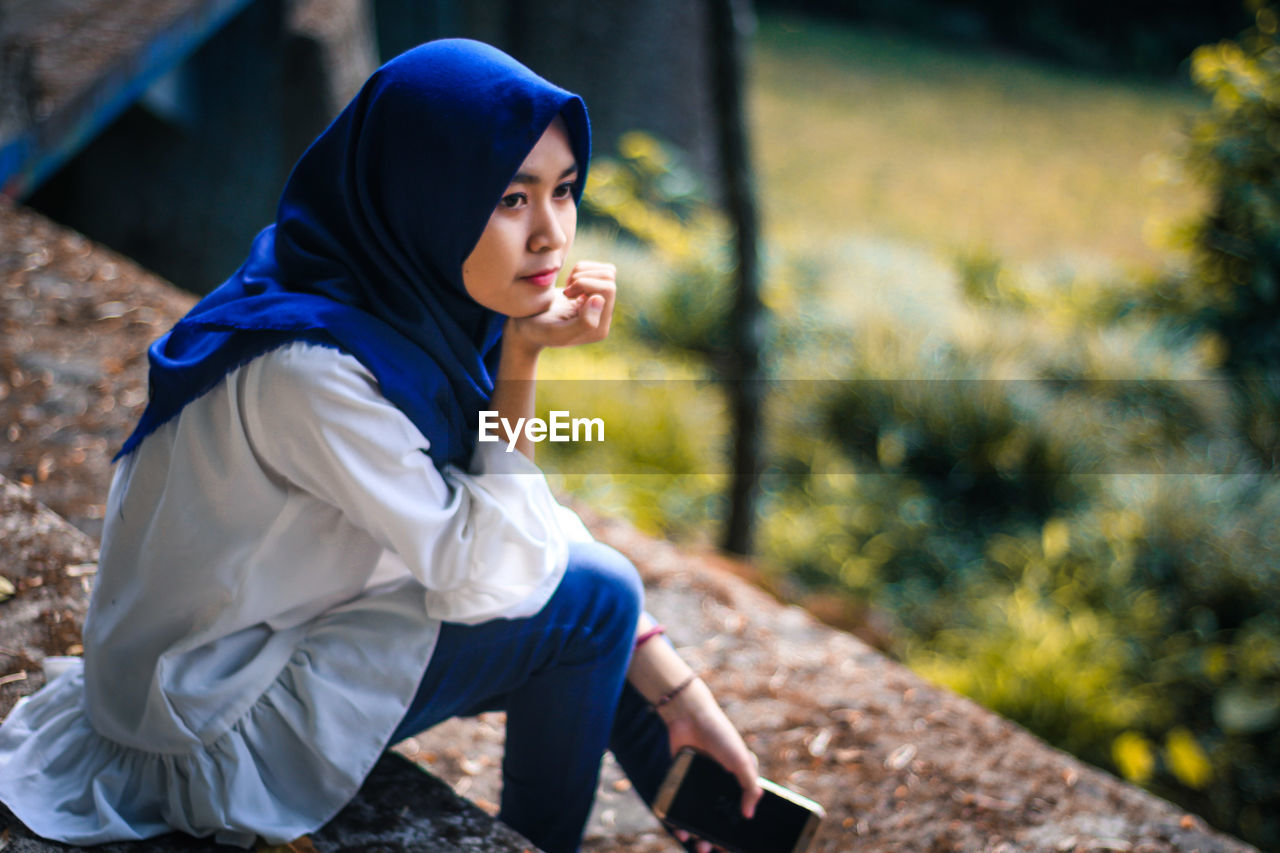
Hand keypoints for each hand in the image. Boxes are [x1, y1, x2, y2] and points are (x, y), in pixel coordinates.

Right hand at [506, 260, 614, 352]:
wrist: (528, 324)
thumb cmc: (538, 330)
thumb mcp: (556, 332)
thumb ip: (583, 322)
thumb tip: (600, 300)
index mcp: (600, 328)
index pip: (608, 288)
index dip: (584, 284)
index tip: (566, 295)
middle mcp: (604, 316)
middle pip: (609, 278)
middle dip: (584, 277)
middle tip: (567, 290)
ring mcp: (600, 303)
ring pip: (608, 272)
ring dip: (582, 273)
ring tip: (568, 287)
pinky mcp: (594, 292)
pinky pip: (601, 269)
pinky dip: (582, 270)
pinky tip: (569, 284)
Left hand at [658, 679, 762, 852]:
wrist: (690, 716)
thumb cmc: (721, 736)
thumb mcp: (742, 761)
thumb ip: (750, 786)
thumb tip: (749, 815)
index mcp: (736, 782)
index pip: (738, 811)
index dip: (736, 829)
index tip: (733, 846)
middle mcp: (717, 786)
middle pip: (717, 818)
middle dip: (715, 837)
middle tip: (712, 849)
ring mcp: (697, 785)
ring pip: (697, 816)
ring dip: (697, 834)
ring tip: (697, 845)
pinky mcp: (679, 781)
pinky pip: (678, 806)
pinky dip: (678, 821)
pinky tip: (679, 831)